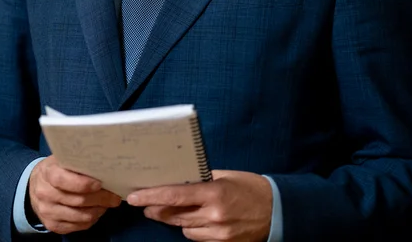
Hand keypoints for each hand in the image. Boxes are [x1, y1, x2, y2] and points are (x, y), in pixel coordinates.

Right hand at [27, 156, 121, 234]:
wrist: (34, 187)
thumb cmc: (54, 170)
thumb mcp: (61, 160)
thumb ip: (77, 162)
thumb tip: (104, 165)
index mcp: (47, 173)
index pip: (62, 180)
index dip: (83, 183)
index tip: (99, 183)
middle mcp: (45, 194)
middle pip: (78, 200)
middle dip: (101, 198)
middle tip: (115, 196)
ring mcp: (48, 212)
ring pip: (82, 216)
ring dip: (99, 210)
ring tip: (107, 203)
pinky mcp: (53, 226)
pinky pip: (80, 226)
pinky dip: (92, 219)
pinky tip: (96, 210)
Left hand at [127, 170, 272, 241]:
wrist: (278, 210)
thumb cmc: (250, 188)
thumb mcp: (225, 176)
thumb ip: (201, 178)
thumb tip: (176, 177)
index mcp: (214, 193)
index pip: (174, 196)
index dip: (151, 196)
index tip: (133, 196)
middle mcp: (214, 215)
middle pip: (174, 215)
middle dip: (156, 209)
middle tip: (143, 203)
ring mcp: (219, 233)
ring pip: (184, 229)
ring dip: (174, 219)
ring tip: (167, 210)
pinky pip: (197, 238)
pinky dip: (191, 229)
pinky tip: (192, 220)